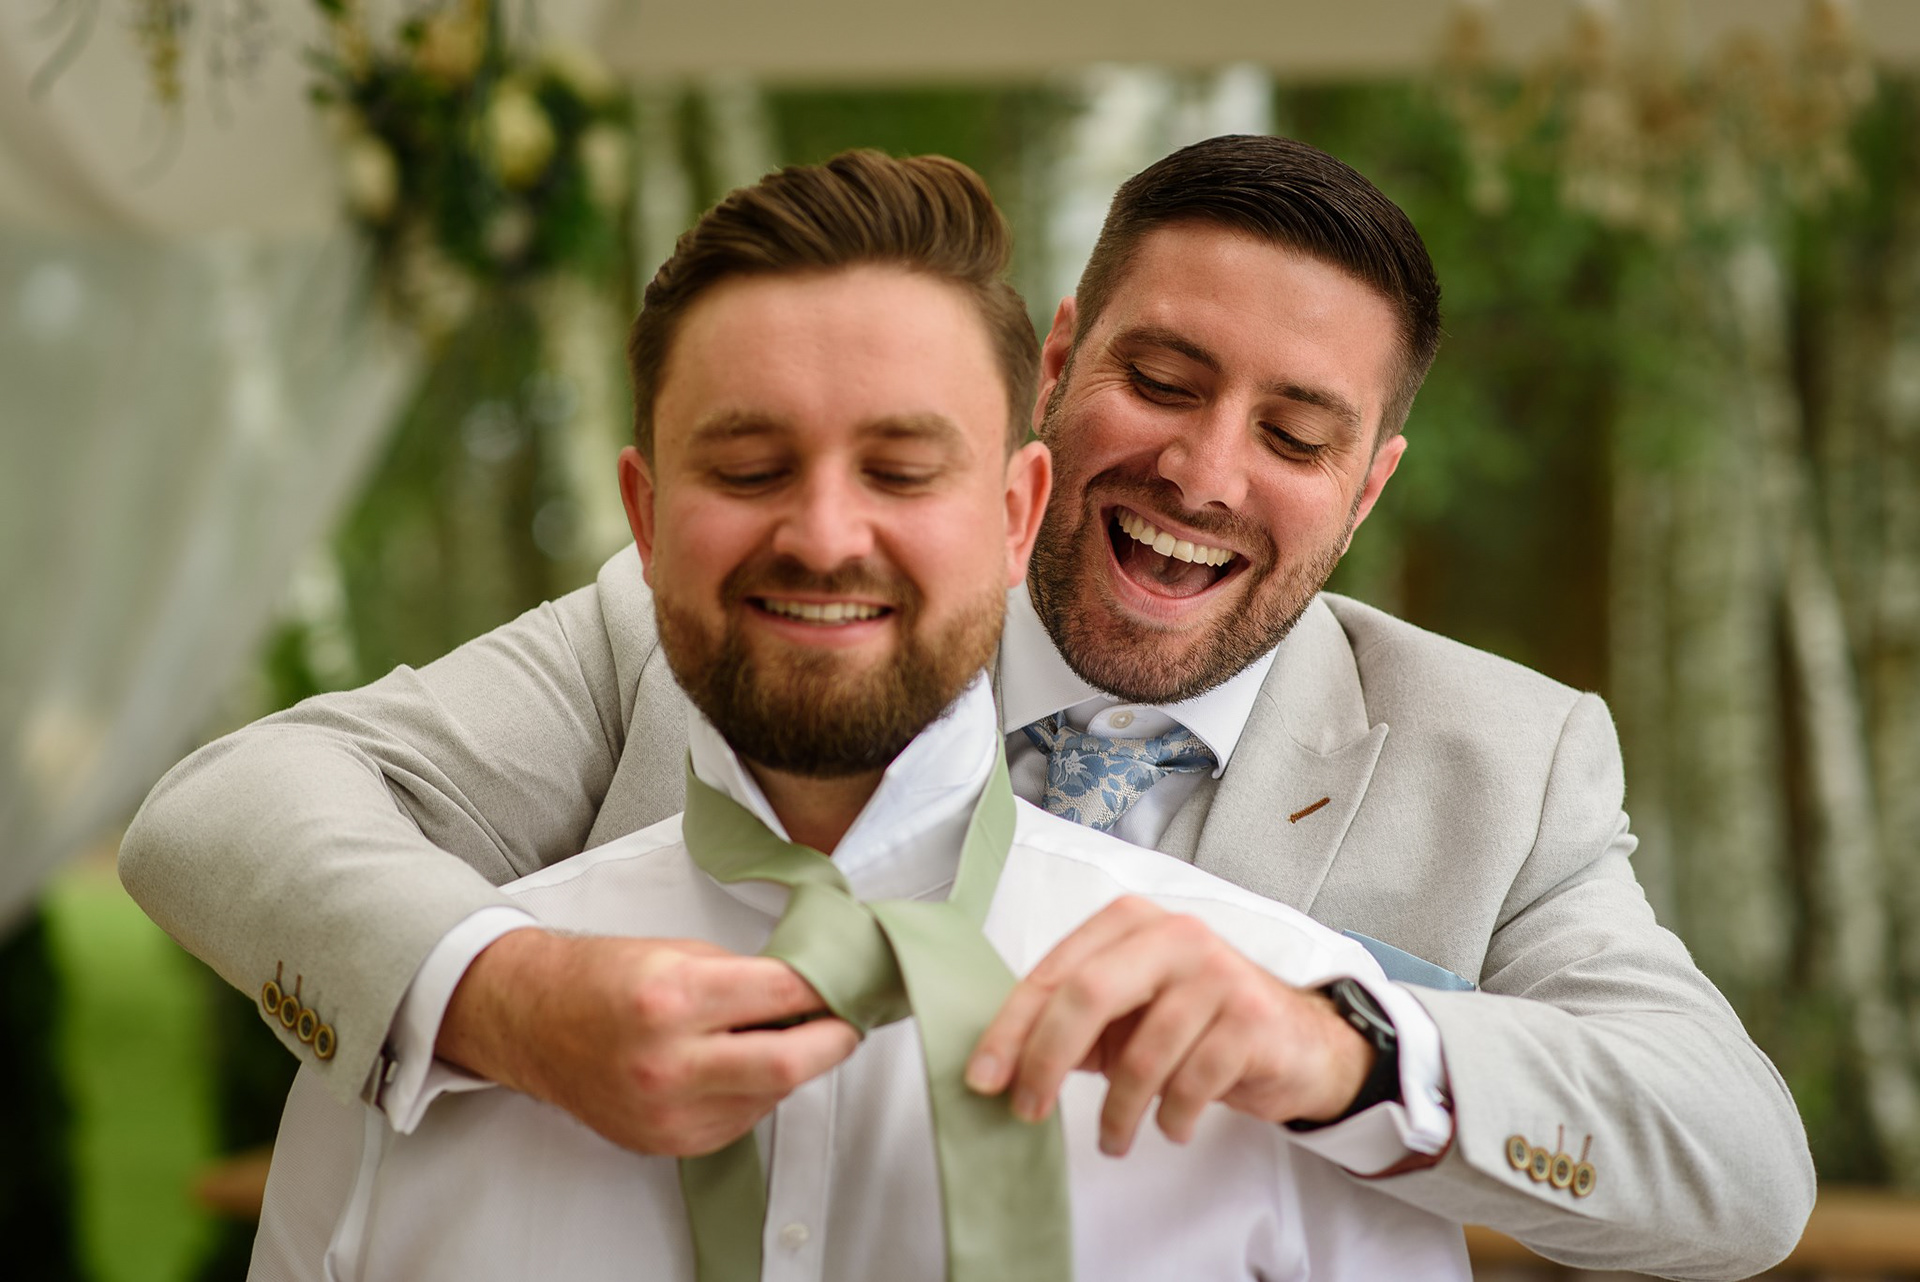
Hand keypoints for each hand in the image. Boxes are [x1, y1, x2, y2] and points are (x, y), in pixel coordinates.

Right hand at [438, 928, 858, 1156]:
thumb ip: (746, 975)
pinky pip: (740, 1120)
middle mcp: (670, 1062)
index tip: (850, 979)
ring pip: (771, 1096)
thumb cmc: (603, 978)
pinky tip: (740, 1065)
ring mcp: (668, 1111)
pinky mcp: (667, 1142)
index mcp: (675, 999)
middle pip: (791, 1064)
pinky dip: (755, 1092)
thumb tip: (811, 990)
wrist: (535, 1022)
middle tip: (847, 1021)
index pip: (784, 996)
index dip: (828, 987)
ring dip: (792, 1066)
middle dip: (834, 1040)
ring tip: (784, 1035)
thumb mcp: (679, 953)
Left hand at [963, 896, 1372, 1155]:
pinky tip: (1171, 1126)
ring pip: (1141, 1054)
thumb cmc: (1194, 1025)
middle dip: (1046, 1060)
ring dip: (1117, 1112)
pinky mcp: (1252, 1019)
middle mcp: (1174, 935)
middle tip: (1028, 1110)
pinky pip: (1190, 1084)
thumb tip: (1000, 1064)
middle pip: (1088, 995)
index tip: (983, 1077)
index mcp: (1130, 923)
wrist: (1296, 1042)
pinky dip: (1171, 1117)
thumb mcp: (1127, 1013)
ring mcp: (1218, 973)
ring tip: (1114, 1139)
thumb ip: (1073, 1022)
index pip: (1055, 972)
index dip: (1012, 1028)